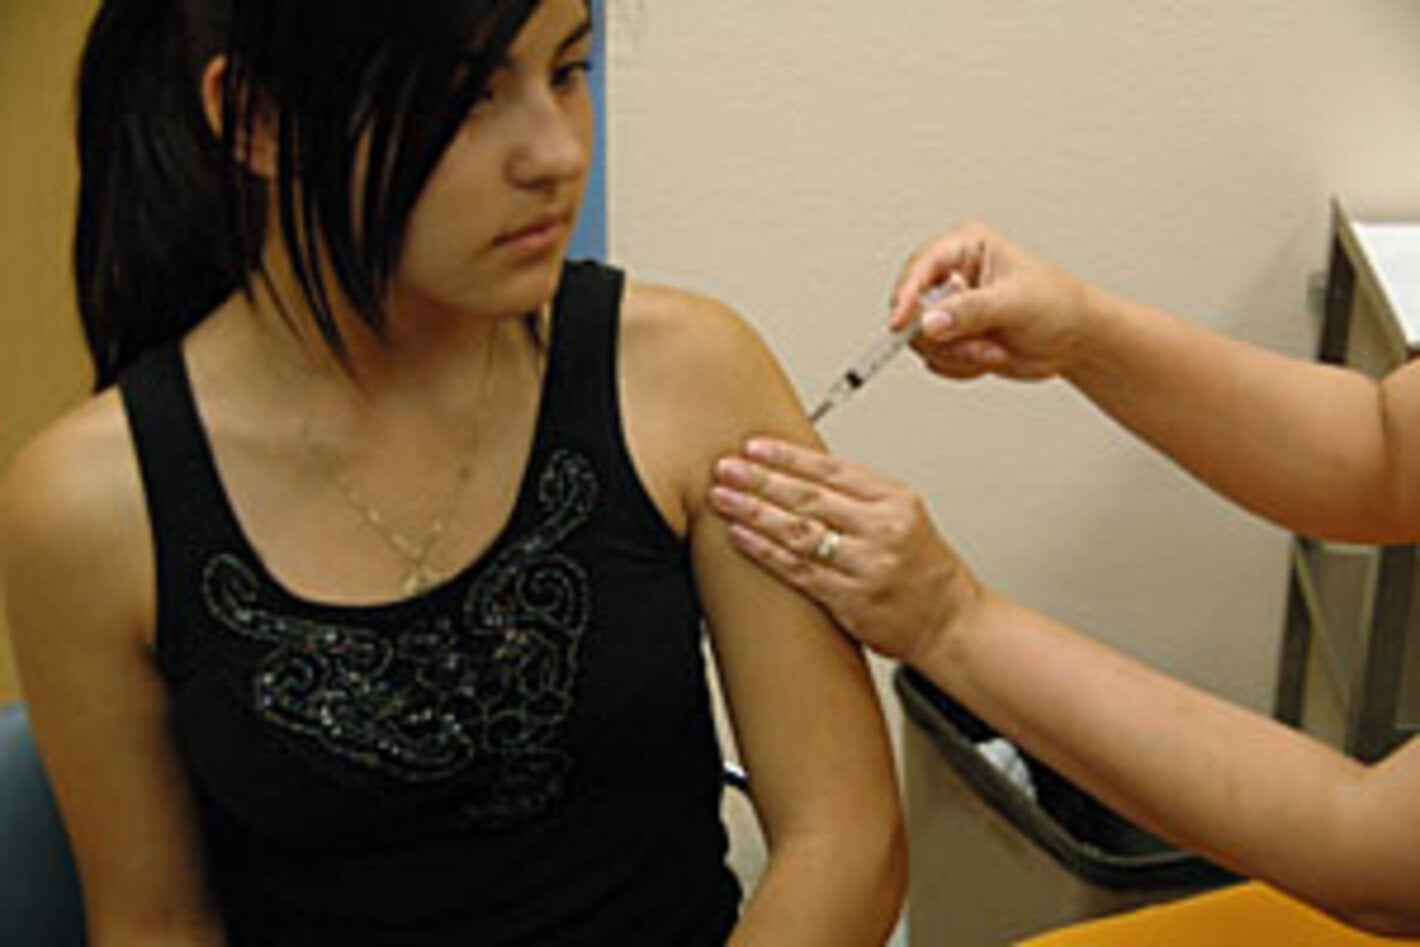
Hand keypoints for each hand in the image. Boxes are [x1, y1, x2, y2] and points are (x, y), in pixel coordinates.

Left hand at [710, 438, 981, 664]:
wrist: (950, 621)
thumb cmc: (922, 567)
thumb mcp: (903, 515)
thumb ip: (857, 495)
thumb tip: (795, 472)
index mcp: (895, 499)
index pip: (832, 469)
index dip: (787, 456)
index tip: (753, 446)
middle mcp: (883, 529)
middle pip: (809, 497)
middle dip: (761, 479)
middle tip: (726, 468)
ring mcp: (867, 566)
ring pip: (799, 532)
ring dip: (754, 512)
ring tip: (723, 498)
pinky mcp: (851, 600)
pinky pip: (798, 570)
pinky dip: (765, 551)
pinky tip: (740, 536)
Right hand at [892, 222, 1099, 381]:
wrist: (1076, 340)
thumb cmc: (1057, 304)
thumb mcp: (1015, 302)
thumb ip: (971, 310)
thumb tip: (931, 321)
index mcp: (965, 248)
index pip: (920, 266)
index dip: (906, 295)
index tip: (902, 323)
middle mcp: (951, 276)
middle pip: (912, 307)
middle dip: (944, 335)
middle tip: (976, 344)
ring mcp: (949, 309)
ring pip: (921, 339)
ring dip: (957, 354)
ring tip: (992, 350)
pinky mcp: (951, 338)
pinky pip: (934, 358)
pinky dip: (960, 366)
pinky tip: (988, 356)